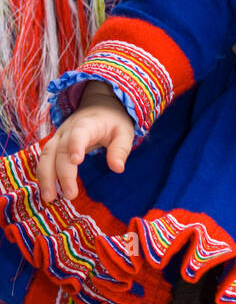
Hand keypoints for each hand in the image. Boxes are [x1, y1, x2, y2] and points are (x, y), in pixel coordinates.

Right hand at [36, 82, 134, 202]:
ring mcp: (58, 137)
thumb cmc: (113, 121)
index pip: (79, 133)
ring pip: (46, 154)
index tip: (76, 161)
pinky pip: (45, 159)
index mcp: (87, 124)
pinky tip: (47, 192)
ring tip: (48, 198)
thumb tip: (118, 168)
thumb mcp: (124, 132)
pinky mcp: (55, 145)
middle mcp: (68, 130)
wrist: (98, 105)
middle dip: (62, 173)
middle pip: (60, 150)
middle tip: (69, 195)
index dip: (76, 145)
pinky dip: (43, 175)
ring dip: (45, 176)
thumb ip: (121, 149)